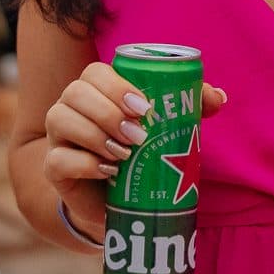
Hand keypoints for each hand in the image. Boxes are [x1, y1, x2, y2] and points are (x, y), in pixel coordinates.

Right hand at [43, 62, 226, 247]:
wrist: (119, 200)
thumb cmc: (142, 154)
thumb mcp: (168, 129)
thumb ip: (191, 107)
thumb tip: (219, 98)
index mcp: (96, 91)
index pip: (95, 72)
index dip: (116, 85)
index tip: (144, 107)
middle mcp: (71, 108)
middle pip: (75, 92)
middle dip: (107, 110)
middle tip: (139, 134)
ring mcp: (58, 137)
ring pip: (60, 118)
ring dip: (95, 134)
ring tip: (127, 154)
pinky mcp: (54, 169)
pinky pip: (57, 159)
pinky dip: (84, 163)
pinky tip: (108, 171)